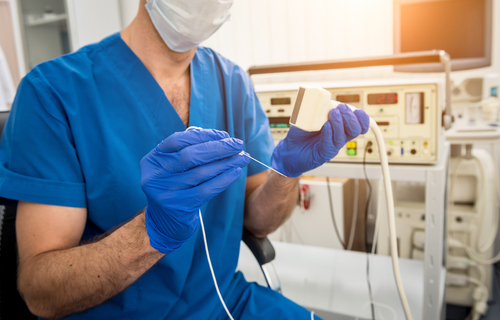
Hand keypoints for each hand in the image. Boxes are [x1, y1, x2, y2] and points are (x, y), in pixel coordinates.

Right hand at [140, 128, 249, 253]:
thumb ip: (192, 151)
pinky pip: (206, 190)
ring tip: (243, 158)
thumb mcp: (175, 167)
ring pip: (200, 173)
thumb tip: (224, 139)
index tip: (224, 135)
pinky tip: (235, 173)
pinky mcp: (178, 207)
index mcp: (153, 159)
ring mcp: (165, 192)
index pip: (178, 140)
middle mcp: (155, 175)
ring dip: (225, 163)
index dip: (203, 135)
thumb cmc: (176, 187)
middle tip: (238, 144)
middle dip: (218, 148)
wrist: (165, 222)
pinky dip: (223, 180)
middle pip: (190, 156)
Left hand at [271, 104, 369, 176]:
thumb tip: (324, 98)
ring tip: (332, 114)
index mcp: (340, 128)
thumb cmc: (301, 134)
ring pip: (343, 136)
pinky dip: (329, 133)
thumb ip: (320, 108)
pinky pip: (330, 144)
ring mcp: (332, 146)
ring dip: (339, 122)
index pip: (360, 125)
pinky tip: (325, 126)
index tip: (354, 109)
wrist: (289, 150)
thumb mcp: (312, 116)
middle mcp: (339, 137)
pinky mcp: (323, 154)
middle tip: (340, 108)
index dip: (362, 118)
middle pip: (356, 130)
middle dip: (350, 117)